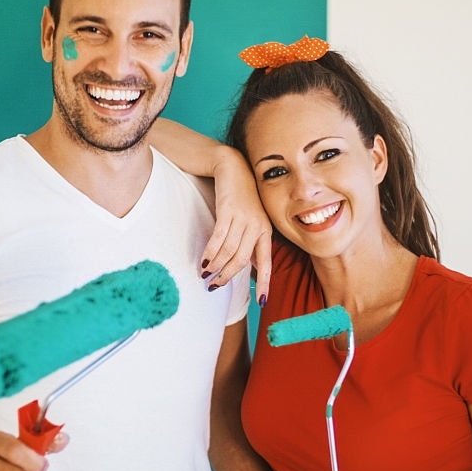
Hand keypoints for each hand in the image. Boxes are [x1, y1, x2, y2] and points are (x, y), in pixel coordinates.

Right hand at [203, 149, 271, 305]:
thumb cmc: (242, 198)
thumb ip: (253, 244)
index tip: (262, 302)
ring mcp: (243, 218)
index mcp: (266, 232)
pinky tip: (204, 261)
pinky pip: (219, 237)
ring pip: (229, 251)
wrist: (233, 168)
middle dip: (228, 276)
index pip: (267, 263)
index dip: (266, 283)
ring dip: (216, 266)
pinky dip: (210, 252)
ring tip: (206, 275)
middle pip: (242, 260)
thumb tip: (254, 269)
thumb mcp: (253, 221)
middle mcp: (257, 226)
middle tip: (215, 285)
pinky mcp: (228, 210)